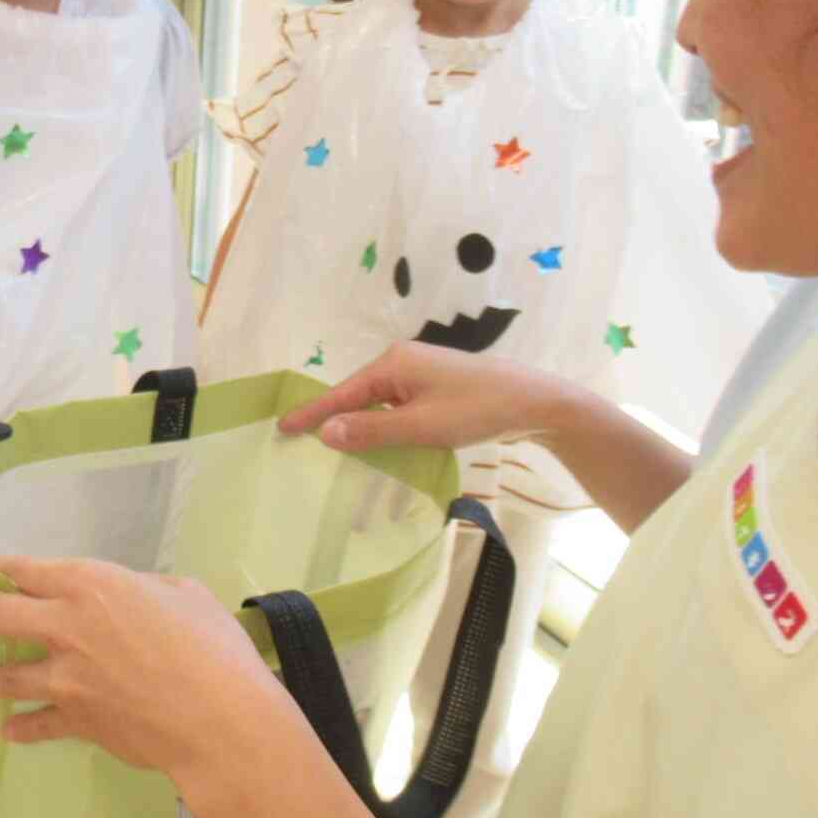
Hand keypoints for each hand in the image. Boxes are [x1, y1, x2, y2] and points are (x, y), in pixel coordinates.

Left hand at [0, 555, 289, 787]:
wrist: (217, 720)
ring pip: (8, 676)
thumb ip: (144, 590)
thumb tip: (133, 598)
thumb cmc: (211, 646)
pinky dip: (23, 728)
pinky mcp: (77, 720)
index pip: (26, 569)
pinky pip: (41, 724)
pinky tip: (9, 731)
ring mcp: (66, 678)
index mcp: (91, 586)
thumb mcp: (181, 593)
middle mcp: (66, 628)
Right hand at [278, 341, 587, 455]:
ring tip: (339, 454)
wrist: (535, 401)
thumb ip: (373, 430)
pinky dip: (389, 429)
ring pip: (381, 405)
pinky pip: (401, 409)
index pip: (341, 392)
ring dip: (366, 429)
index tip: (282, 426)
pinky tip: (385, 449)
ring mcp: (422, 375)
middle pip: (359, 397)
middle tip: (304, 445)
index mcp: (393, 363)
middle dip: (336, 422)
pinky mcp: (439, 389)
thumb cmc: (477, 409)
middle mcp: (403, 362)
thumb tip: (326, 432)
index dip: (312, 413)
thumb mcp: (421, 425)